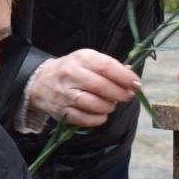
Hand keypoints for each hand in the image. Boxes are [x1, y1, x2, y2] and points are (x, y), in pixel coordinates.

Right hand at [27, 49, 141, 128]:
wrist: (41, 82)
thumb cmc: (72, 70)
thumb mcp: (88, 60)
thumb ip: (109, 67)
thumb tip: (131, 78)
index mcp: (81, 59)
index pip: (106, 67)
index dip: (124, 77)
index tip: (137, 84)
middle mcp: (71, 75)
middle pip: (101, 86)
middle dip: (120, 94)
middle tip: (128, 96)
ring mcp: (65, 94)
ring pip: (93, 104)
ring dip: (108, 107)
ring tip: (112, 105)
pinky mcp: (62, 111)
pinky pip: (84, 119)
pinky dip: (98, 119)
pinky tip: (101, 115)